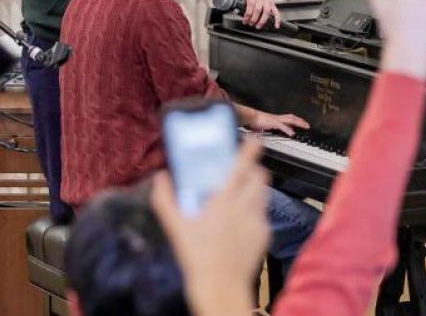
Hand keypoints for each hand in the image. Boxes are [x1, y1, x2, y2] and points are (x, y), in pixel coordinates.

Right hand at [152, 141, 269, 315]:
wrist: (220, 287)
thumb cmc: (197, 256)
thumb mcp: (174, 226)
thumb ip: (164, 198)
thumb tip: (160, 177)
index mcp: (224, 199)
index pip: (242, 166)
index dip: (251, 149)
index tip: (255, 139)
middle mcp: (244, 206)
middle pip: (260, 176)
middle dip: (254, 168)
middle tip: (243, 170)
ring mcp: (257, 220)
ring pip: (264, 193)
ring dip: (255, 188)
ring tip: (241, 194)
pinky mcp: (265, 235)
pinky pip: (263, 214)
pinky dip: (255, 211)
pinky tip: (241, 221)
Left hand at [243, 0, 280, 28]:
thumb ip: (244, 6)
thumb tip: (241, 15)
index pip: (250, 7)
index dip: (247, 16)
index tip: (245, 21)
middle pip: (258, 10)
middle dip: (254, 19)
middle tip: (250, 24)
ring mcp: (268, 2)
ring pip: (266, 12)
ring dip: (262, 21)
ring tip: (258, 26)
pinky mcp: (273, 4)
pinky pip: (276, 12)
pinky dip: (277, 20)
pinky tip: (276, 26)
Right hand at [248, 110, 309, 136]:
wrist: (250, 116)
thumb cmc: (254, 121)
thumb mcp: (263, 126)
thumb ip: (268, 129)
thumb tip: (269, 132)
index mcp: (275, 119)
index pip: (287, 119)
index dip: (295, 121)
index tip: (301, 124)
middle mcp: (277, 118)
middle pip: (291, 117)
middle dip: (300, 121)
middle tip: (307, 125)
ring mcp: (276, 119)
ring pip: (290, 119)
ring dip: (298, 123)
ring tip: (305, 126)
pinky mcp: (273, 122)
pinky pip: (282, 126)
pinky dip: (288, 130)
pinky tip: (292, 133)